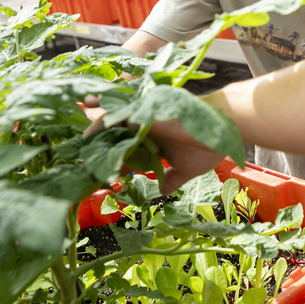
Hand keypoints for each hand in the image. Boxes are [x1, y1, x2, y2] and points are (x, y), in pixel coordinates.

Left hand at [80, 101, 222, 194]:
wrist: (224, 126)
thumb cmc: (209, 145)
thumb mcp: (187, 170)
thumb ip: (172, 179)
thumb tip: (160, 192)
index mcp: (156, 142)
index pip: (129, 153)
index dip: (115, 164)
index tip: (103, 178)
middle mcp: (148, 130)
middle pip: (117, 138)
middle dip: (100, 149)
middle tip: (83, 163)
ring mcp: (146, 119)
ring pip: (113, 124)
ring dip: (95, 135)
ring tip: (80, 149)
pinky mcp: (146, 111)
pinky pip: (119, 113)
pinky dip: (103, 121)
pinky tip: (88, 134)